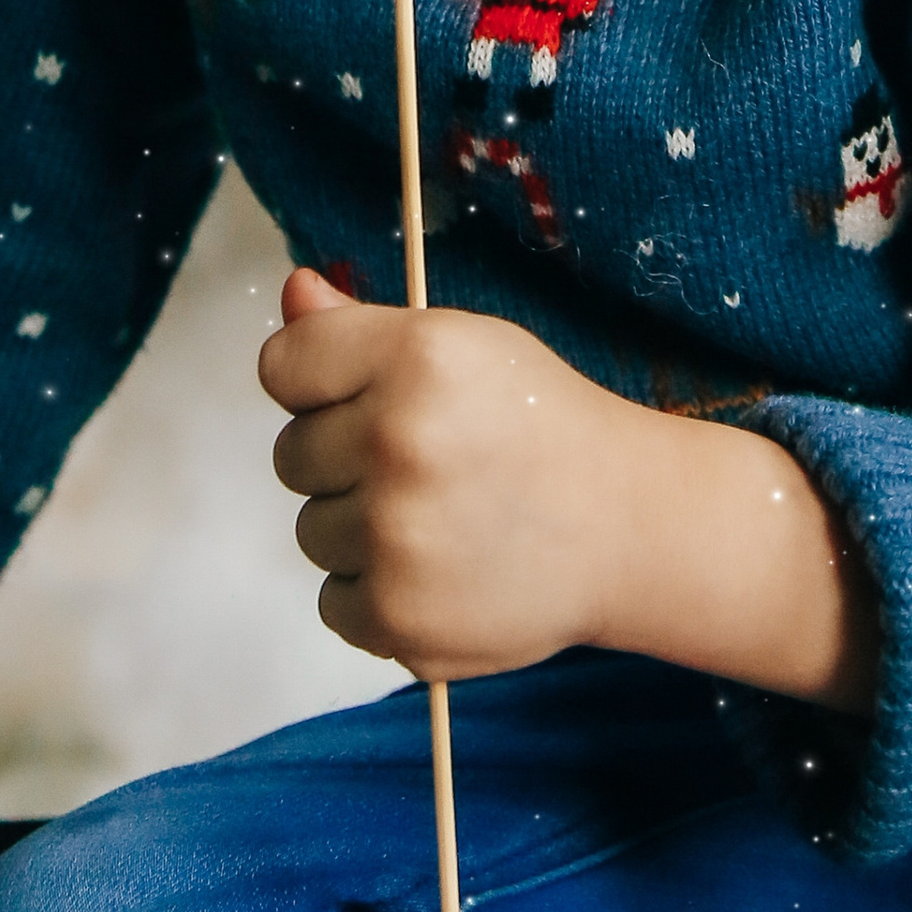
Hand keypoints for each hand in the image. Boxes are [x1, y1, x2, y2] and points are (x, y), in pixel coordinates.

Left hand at [260, 267, 876, 708]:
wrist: (627, 525)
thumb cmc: (540, 424)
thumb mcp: (464, 348)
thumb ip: (360, 327)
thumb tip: (291, 295)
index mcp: (417, 358)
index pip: (285, 363)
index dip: (317, 381)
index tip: (359, 395)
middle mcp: (400, 443)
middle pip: (292, 454)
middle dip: (345, 459)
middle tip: (428, 463)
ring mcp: (396, 538)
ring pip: (312, 531)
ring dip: (361, 529)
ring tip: (444, 518)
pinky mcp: (398, 617)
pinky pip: (333, 601)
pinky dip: (378, 592)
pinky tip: (442, 569)